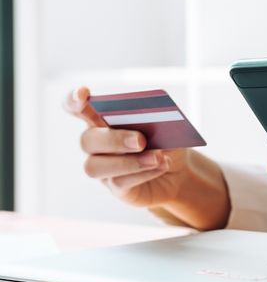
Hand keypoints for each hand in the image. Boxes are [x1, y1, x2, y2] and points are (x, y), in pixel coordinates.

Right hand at [64, 87, 229, 229]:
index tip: (83, 94)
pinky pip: (119, 181)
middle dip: (114, 139)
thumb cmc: (165, 142)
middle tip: (141, 140)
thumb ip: (155, 121)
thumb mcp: (166, 127)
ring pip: (96, 166)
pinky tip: (161, 165)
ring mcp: (103, 168)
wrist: (178, 171)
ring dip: (128, 162)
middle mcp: (96, 144)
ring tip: (157, 158)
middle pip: (87, 140)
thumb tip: (154, 124)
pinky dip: (143, 173)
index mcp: (102, 119)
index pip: (76, 107)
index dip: (74, 100)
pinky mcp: (115, 187)